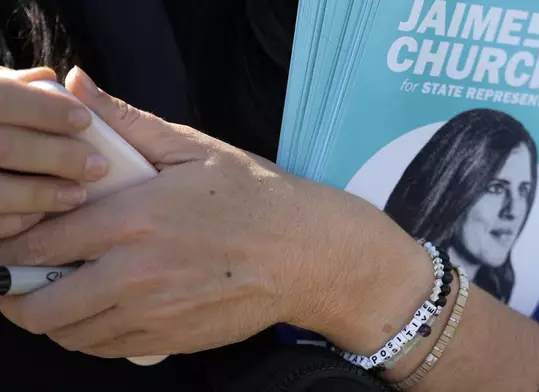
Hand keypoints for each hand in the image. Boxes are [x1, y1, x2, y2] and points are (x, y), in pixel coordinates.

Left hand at [0, 67, 434, 358]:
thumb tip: (78, 88)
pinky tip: (102, 311)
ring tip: (61, 293)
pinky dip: (89, 335)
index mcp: (133, 218)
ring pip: (68, 334)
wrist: (305, 253)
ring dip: (52, 316)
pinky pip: (106, 350)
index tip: (15, 241)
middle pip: (39, 305)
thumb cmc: (255, 197)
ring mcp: (153, 313)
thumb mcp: (194, 149)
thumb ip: (128, 123)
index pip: (39, 242)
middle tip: (24, 277)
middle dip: (17, 293)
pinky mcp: (171, 339)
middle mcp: (135, 273)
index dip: (13, 245)